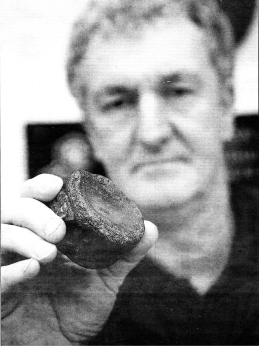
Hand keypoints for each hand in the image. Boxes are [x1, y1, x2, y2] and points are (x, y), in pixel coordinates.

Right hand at [1, 174, 157, 345]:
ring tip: (49, 254)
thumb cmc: (78, 308)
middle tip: (58, 230)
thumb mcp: (106, 278)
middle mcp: (22, 244)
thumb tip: (149, 228)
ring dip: (23, 238)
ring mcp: (7, 265)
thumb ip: (125, 254)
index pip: (34, 200)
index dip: (40, 187)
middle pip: (13, 210)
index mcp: (45, 234)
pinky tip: (32, 269)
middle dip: (33, 212)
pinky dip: (10, 270)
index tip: (56, 185)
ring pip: (0, 234)